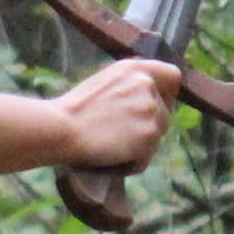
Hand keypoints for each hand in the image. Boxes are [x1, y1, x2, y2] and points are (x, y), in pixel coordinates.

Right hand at [52, 56, 185, 173]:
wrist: (61, 128)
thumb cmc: (73, 111)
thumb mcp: (104, 83)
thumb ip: (130, 86)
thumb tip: (149, 99)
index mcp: (135, 69)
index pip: (172, 76)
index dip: (167, 95)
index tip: (155, 107)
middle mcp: (147, 86)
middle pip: (165, 114)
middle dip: (148, 128)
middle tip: (121, 136)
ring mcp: (151, 111)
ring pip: (156, 138)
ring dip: (138, 147)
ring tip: (110, 146)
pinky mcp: (149, 136)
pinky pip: (145, 159)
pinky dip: (130, 164)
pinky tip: (110, 158)